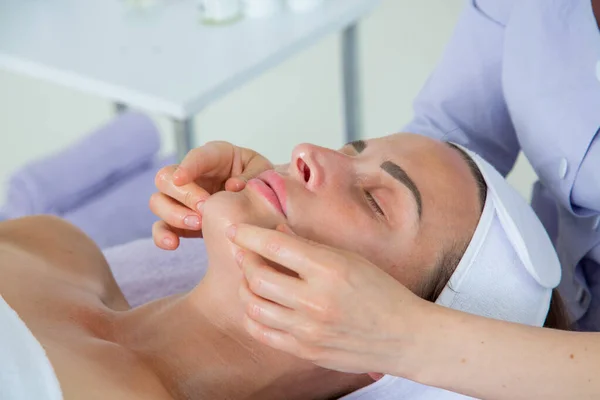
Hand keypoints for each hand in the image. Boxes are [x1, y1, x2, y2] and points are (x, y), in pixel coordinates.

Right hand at [150, 142, 272, 249]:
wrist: (265, 209)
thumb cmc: (262, 184)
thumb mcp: (264, 174)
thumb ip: (252, 177)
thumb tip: (232, 187)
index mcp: (217, 157)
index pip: (197, 156)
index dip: (188, 166)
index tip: (181, 179)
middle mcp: (194, 175)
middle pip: (166, 177)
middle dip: (184, 194)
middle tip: (204, 208)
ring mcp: (183, 199)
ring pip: (158, 201)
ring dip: (174, 214)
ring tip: (198, 224)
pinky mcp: (180, 221)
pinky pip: (161, 227)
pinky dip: (162, 235)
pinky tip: (173, 244)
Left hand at [227, 223, 428, 376]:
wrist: (405, 336)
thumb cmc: (381, 292)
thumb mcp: (351, 259)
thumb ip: (310, 246)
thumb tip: (277, 231)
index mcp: (330, 269)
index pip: (276, 246)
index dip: (248, 235)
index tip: (234, 230)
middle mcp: (316, 300)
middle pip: (258, 276)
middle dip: (245, 261)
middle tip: (245, 254)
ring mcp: (309, 328)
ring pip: (254, 305)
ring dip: (246, 288)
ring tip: (252, 279)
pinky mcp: (306, 350)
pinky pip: (263, 332)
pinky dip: (253, 315)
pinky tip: (259, 305)